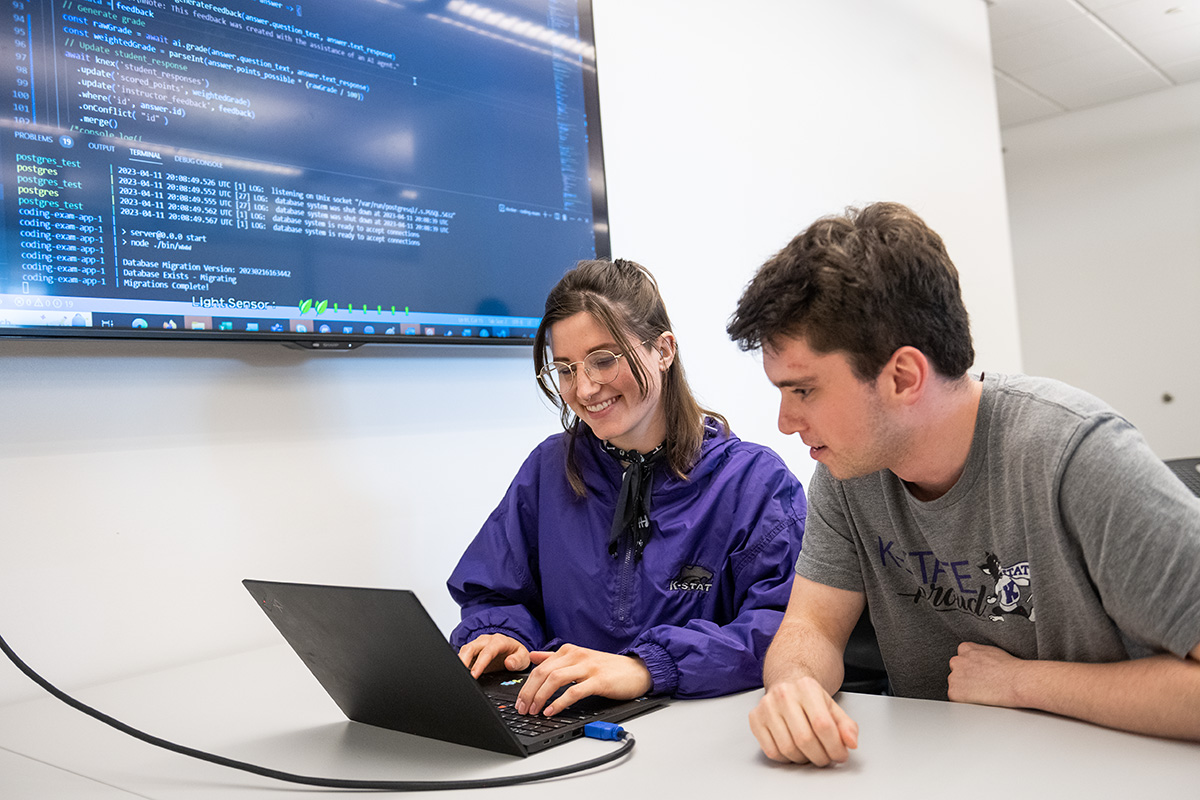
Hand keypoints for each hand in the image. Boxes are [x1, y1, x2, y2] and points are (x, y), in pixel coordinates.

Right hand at [457, 633, 530, 678]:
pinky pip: (463, 656)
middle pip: (470, 648)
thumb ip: (518, 660)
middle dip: (463, 661)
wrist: (512, 650)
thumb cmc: (516, 654)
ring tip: (457, 676)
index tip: (474, 675)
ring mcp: (477, 645)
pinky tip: (458, 674)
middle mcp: (486, 641)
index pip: (487, 652)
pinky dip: (459, 664)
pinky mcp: (472, 652)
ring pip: (464, 651)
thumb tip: (509, 663)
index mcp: (499, 641)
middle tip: (460, 675)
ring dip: (459, 662)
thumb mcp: (523, 657)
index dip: (479, 663)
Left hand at [515, 644, 652, 716]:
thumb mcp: (579, 658)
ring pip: (555, 680)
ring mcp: (588, 667)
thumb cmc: (608, 667)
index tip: (520, 701)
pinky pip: (574, 691)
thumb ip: (555, 657)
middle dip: (529, 692)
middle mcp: (576, 656)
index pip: (539, 667)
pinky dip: (560, 703)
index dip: (526, 685)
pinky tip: (552, 711)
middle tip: (523, 709)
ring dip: (541, 697)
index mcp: (569, 651)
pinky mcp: (599, 680)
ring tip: (534, 711)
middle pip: (543, 673)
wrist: (637, 670)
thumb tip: (533, 656)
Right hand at [748, 676, 857, 765]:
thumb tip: (851, 743)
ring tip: (811, 754)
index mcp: (807, 688)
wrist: (787, 682)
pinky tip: (794, 751)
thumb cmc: (810, 698)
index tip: (840, 755)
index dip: (835, 746)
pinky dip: (786, 759)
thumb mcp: (832, 707)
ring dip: (804, 760)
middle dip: (820, 757)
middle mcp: (784, 694)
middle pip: (805, 739)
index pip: (822, 725)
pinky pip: (772, 751)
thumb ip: (846, 726)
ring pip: (788, 748)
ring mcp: (767, 706)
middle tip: (826, 758)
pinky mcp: (755, 718)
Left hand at [947, 642, 1022, 706]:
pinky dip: (964, 700)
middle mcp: (957, 661)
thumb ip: (977, 653)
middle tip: (982, 684)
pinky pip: (955, 697)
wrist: (1016, 682)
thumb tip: (975, 658)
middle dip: (965, 677)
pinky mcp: (954, 692)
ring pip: (955, 684)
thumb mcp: (991, 651)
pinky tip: (979, 698)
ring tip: (983, 691)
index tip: (979, 673)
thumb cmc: (1009, 668)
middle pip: (956, 671)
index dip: (971, 668)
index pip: (961, 658)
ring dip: (964, 688)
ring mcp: (954, 676)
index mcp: (965, 649)